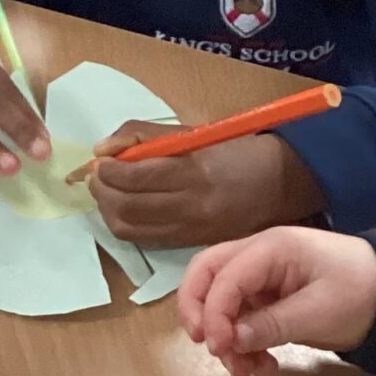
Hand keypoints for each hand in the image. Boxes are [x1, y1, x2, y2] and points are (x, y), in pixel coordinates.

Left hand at [81, 128, 324, 251]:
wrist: (279, 183)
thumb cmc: (234, 149)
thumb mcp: (191, 132)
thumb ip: (143, 135)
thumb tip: (101, 150)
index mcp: (194, 172)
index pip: (134, 177)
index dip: (107, 170)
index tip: (99, 160)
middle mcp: (191, 206)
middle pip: (126, 207)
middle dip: (101, 190)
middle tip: (96, 176)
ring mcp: (190, 230)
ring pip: (129, 229)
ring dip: (107, 210)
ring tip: (107, 191)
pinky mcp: (190, 244)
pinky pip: (145, 239)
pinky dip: (126, 223)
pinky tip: (127, 207)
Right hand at [178, 226, 375, 375]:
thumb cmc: (362, 294)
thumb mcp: (319, 313)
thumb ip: (271, 324)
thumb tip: (230, 341)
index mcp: (271, 248)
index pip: (223, 277)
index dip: (213, 313)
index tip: (220, 348)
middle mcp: (259, 256)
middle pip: (207, 275)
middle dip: (199, 312)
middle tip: (208, 347)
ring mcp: (263, 277)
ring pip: (221, 301)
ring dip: (226, 337)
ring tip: (248, 371)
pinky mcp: (270, 297)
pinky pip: (242, 318)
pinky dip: (244, 342)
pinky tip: (263, 366)